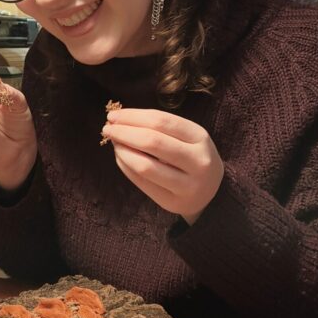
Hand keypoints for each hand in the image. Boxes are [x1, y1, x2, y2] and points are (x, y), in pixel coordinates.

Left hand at [100, 107, 223, 222]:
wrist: (211, 192)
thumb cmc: (191, 156)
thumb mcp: (187, 137)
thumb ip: (160, 128)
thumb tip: (120, 120)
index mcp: (200, 137)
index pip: (161, 121)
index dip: (133, 116)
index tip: (113, 115)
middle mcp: (197, 161)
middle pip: (152, 142)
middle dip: (124, 132)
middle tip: (107, 128)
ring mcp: (186, 185)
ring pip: (145, 166)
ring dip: (122, 151)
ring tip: (114, 143)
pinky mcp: (172, 201)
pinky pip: (141, 182)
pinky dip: (125, 167)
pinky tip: (120, 157)